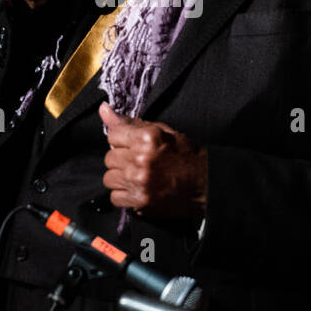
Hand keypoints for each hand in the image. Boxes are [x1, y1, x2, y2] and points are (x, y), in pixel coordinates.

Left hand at [99, 102, 206, 219]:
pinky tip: (137, 189)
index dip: (123, 140)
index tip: (132, 145)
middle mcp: (140, 160)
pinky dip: (123, 194)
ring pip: (109, 178)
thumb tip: (103, 109)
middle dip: (122, 159)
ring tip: (137, 176)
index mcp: (147, 138)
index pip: (113, 135)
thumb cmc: (186, 155)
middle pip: (109, 158)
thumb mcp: (162, 132)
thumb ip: (131, 123)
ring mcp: (139, 182)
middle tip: (139, 162)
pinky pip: (115, 197)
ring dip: (121, 177)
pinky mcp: (140, 201)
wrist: (206, 184)